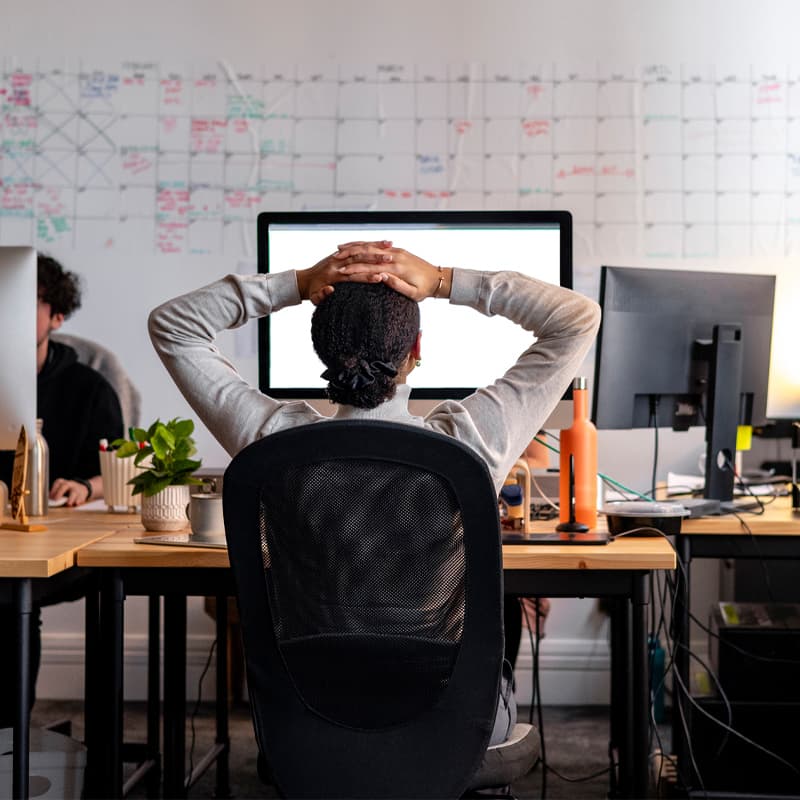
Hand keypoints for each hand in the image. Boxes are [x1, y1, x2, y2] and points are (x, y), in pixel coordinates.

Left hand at [50, 478, 90, 506]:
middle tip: (56, 499)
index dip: (53, 489)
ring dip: (71, 498)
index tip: (50, 497)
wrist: (81, 488)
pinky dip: (79, 500)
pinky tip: (77, 503)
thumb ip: (54, 494)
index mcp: (63, 482)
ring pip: (74, 492)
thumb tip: (49, 501)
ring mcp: (77, 489)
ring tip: (69, 504)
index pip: (58, 482)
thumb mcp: (60, 489)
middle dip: (60, 492)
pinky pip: (81, 497)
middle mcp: (70, 484)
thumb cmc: (66, 491)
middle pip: (65, 485)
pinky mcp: (82, 494)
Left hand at [297, 240, 392, 304]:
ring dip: (375, 247)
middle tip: (390, 259)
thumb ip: (321, 296)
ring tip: (391, 245)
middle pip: (359, 258)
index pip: (352, 275)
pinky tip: (383, 243)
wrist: (304, 280)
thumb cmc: (312, 291)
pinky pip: (357, 246)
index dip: (366, 276)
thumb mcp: (314, 297)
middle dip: (375, 258)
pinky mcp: (342, 253)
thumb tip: (330, 289)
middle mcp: (336, 263)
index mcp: (332, 275)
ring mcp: (339, 256)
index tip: (380, 277)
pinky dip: (370, 244)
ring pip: (359, 249)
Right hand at [336, 243, 450, 300]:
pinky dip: (363, 244)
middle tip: (333, 260)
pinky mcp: (397, 250)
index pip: (371, 267)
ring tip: (338, 250)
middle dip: (350, 256)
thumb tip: (382, 278)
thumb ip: (398, 286)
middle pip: (368, 254)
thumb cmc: (425, 289)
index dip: (355, 270)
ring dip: (354, 248)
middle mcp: (395, 256)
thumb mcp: (413, 293)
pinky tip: (353, 246)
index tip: (341, 273)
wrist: (437, 278)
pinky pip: (377, 245)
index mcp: (397, 268)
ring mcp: (396, 251)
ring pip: (371, 246)